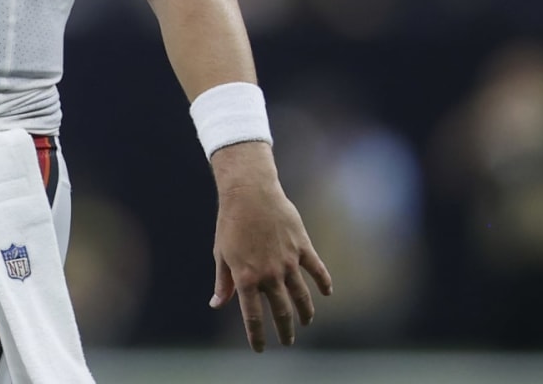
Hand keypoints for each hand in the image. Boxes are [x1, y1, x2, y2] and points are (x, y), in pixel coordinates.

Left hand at [208, 142, 332, 351]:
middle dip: (285, 330)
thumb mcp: (221, 254)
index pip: (253, 317)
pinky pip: (317, 270)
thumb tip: (216, 304)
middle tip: (288, 341)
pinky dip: (323, 283)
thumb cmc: (230, 223)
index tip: (260, 349)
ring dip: (305, 313)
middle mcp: (270, 274)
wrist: (249, 193)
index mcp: (246, 278)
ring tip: (306, 322)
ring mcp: (289, 262)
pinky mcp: (303, 247)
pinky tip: (326, 293)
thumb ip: (223, 282)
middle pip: (281, 311)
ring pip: (302, 296)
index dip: (257, 336)